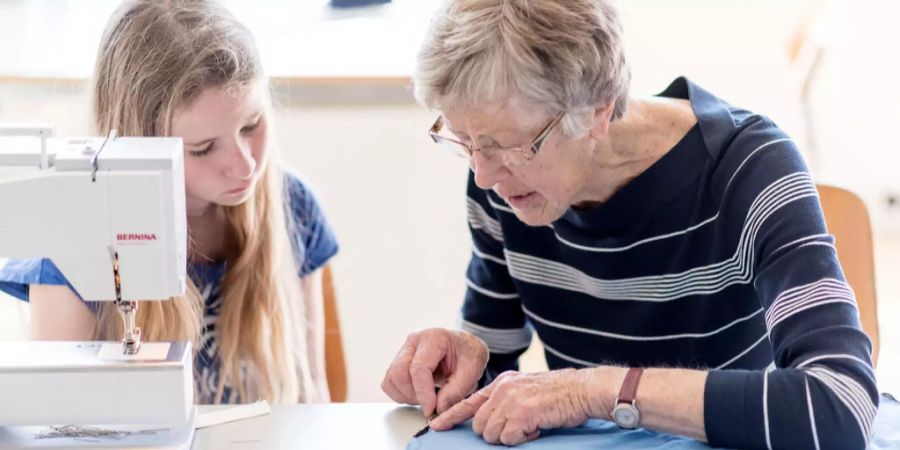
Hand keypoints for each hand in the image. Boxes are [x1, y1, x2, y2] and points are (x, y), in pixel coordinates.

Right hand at [381, 328, 488, 415]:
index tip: (430, 409)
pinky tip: (418, 394)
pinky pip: (389, 383)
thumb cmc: (468, 355)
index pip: (418, 367)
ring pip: (391, 379)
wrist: (464, 346)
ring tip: (427, 397)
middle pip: (398, 373)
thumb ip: (455, 391)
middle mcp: (413, 341)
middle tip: (432, 403)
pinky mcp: (398, 362)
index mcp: (434, 338)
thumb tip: (437, 409)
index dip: (422, 392)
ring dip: (406, 396)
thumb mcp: (471, 371)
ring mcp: (403, 350)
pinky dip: (401, 394)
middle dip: (413, 395)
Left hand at [429, 369, 601, 445]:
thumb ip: (505, 401)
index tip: (437, 425)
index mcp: (501, 383)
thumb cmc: (559, 394)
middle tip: (519, 427)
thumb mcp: (525, 390)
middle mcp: (502, 389)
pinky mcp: (520, 412)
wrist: (582, 390)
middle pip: (479, 424)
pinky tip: (536, 428)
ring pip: (490, 434)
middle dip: (495, 433)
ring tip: (530, 426)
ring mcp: (510, 400)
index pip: (469, 401)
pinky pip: (507, 438)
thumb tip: (490, 422)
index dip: (451, 416)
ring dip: (509, 437)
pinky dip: (522, 439)